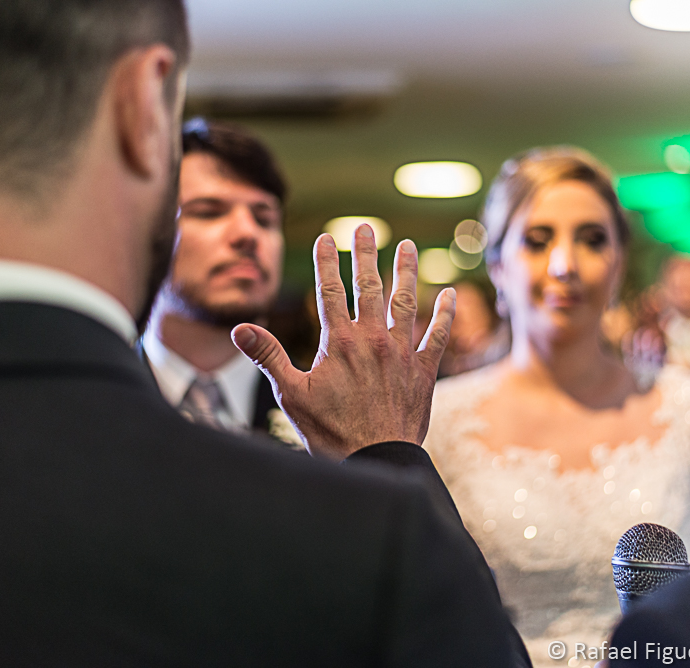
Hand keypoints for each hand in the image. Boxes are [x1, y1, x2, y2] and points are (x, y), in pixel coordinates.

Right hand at [231, 225, 455, 458]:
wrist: (375, 461)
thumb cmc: (330, 432)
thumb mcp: (292, 394)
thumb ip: (268, 356)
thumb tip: (239, 328)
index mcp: (340, 342)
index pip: (330, 291)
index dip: (326, 261)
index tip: (325, 238)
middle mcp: (374, 340)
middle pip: (369, 286)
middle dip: (366, 254)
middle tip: (366, 228)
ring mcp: (402, 353)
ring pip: (406, 302)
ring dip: (406, 272)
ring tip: (407, 247)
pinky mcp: (424, 371)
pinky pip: (439, 336)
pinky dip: (445, 314)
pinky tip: (450, 294)